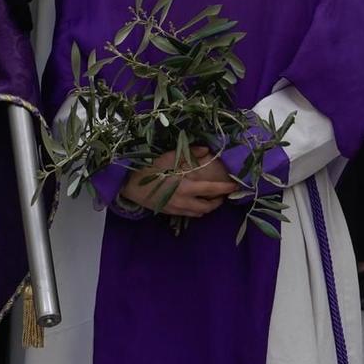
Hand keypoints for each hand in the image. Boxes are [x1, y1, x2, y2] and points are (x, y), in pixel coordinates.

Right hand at [118, 146, 233, 217]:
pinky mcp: (169, 212)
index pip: (211, 191)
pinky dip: (196, 209)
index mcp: (185, 187)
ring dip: (207, 207)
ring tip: (211, 198)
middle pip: (207, 207)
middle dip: (218, 202)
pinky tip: (195, 201)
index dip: (224, 189)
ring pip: (199, 213)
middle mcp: (183, 201)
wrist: (129, 185)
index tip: (234, 186)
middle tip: (223, 194)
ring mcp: (176, 209)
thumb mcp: (168, 157)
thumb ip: (189, 154)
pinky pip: (188, 214)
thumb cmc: (149, 169)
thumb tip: (206, 150)